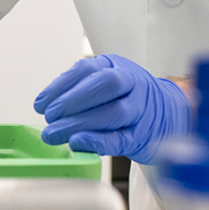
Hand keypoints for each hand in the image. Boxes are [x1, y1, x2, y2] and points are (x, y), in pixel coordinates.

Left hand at [34, 54, 191, 163]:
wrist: (167, 114)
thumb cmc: (127, 98)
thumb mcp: (105, 82)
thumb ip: (78, 89)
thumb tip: (44, 104)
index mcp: (117, 66)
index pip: (87, 69)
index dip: (61, 86)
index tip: (41, 103)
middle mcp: (132, 83)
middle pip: (105, 86)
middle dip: (72, 101)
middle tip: (49, 117)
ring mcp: (140, 109)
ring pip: (113, 113)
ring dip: (79, 124)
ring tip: (54, 134)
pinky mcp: (142, 135)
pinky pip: (120, 138)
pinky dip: (97, 142)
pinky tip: (77, 143)